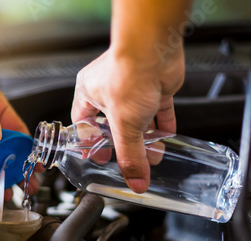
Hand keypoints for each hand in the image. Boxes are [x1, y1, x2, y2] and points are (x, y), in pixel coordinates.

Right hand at [71, 48, 184, 192]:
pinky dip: (162, 124)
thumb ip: (130, 156)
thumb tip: (135, 180)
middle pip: (113, 125)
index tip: (100, 159)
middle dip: (124, 145)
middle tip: (129, 160)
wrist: (154, 49)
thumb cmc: (128, 73)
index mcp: (88, 93)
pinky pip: (158, 109)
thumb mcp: (124, 125)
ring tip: (152, 156)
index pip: (84, 125)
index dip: (91, 143)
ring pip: (137, 119)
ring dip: (146, 139)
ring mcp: (132, 87)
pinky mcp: (154, 86)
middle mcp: (108, 90)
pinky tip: (166, 136)